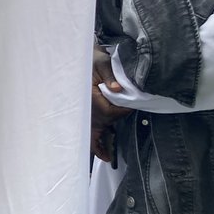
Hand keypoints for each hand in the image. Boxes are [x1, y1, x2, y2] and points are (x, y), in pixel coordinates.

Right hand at [91, 45, 132, 161]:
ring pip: (92, 132)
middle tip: (128, 114)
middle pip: (105, 122)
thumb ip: (110, 75)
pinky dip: (94, 144)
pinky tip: (102, 154)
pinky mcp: (84, 113)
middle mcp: (85, 107)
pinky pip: (88, 132)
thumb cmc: (92, 58)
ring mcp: (84, 112)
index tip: (133, 106)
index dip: (124, 110)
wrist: (80, 56)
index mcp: (89, 97)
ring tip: (107, 157)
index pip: (110, 111)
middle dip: (116, 122)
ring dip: (100, 144)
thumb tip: (117, 89)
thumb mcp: (102, 62)